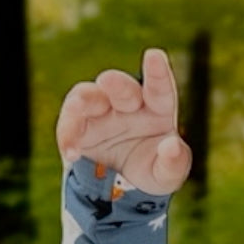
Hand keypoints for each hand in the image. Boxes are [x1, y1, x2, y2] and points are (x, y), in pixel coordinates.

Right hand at [56, 47, 191, 194]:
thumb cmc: (152, 170)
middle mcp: (127, 103)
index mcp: (156, 108)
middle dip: (115, 83)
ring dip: (82, 100)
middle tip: (109, 81)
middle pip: (121, 88)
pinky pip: (68, 126)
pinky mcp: (77, 126)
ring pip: (87, 96)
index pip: (160, 89)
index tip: (154, 56)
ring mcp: (100, 111)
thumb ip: (175, 163)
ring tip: (77, 107)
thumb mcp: (168, 175)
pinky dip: (68, 137)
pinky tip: (72, 153)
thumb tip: (172, 147)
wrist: (124, 188)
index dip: (158, 72)